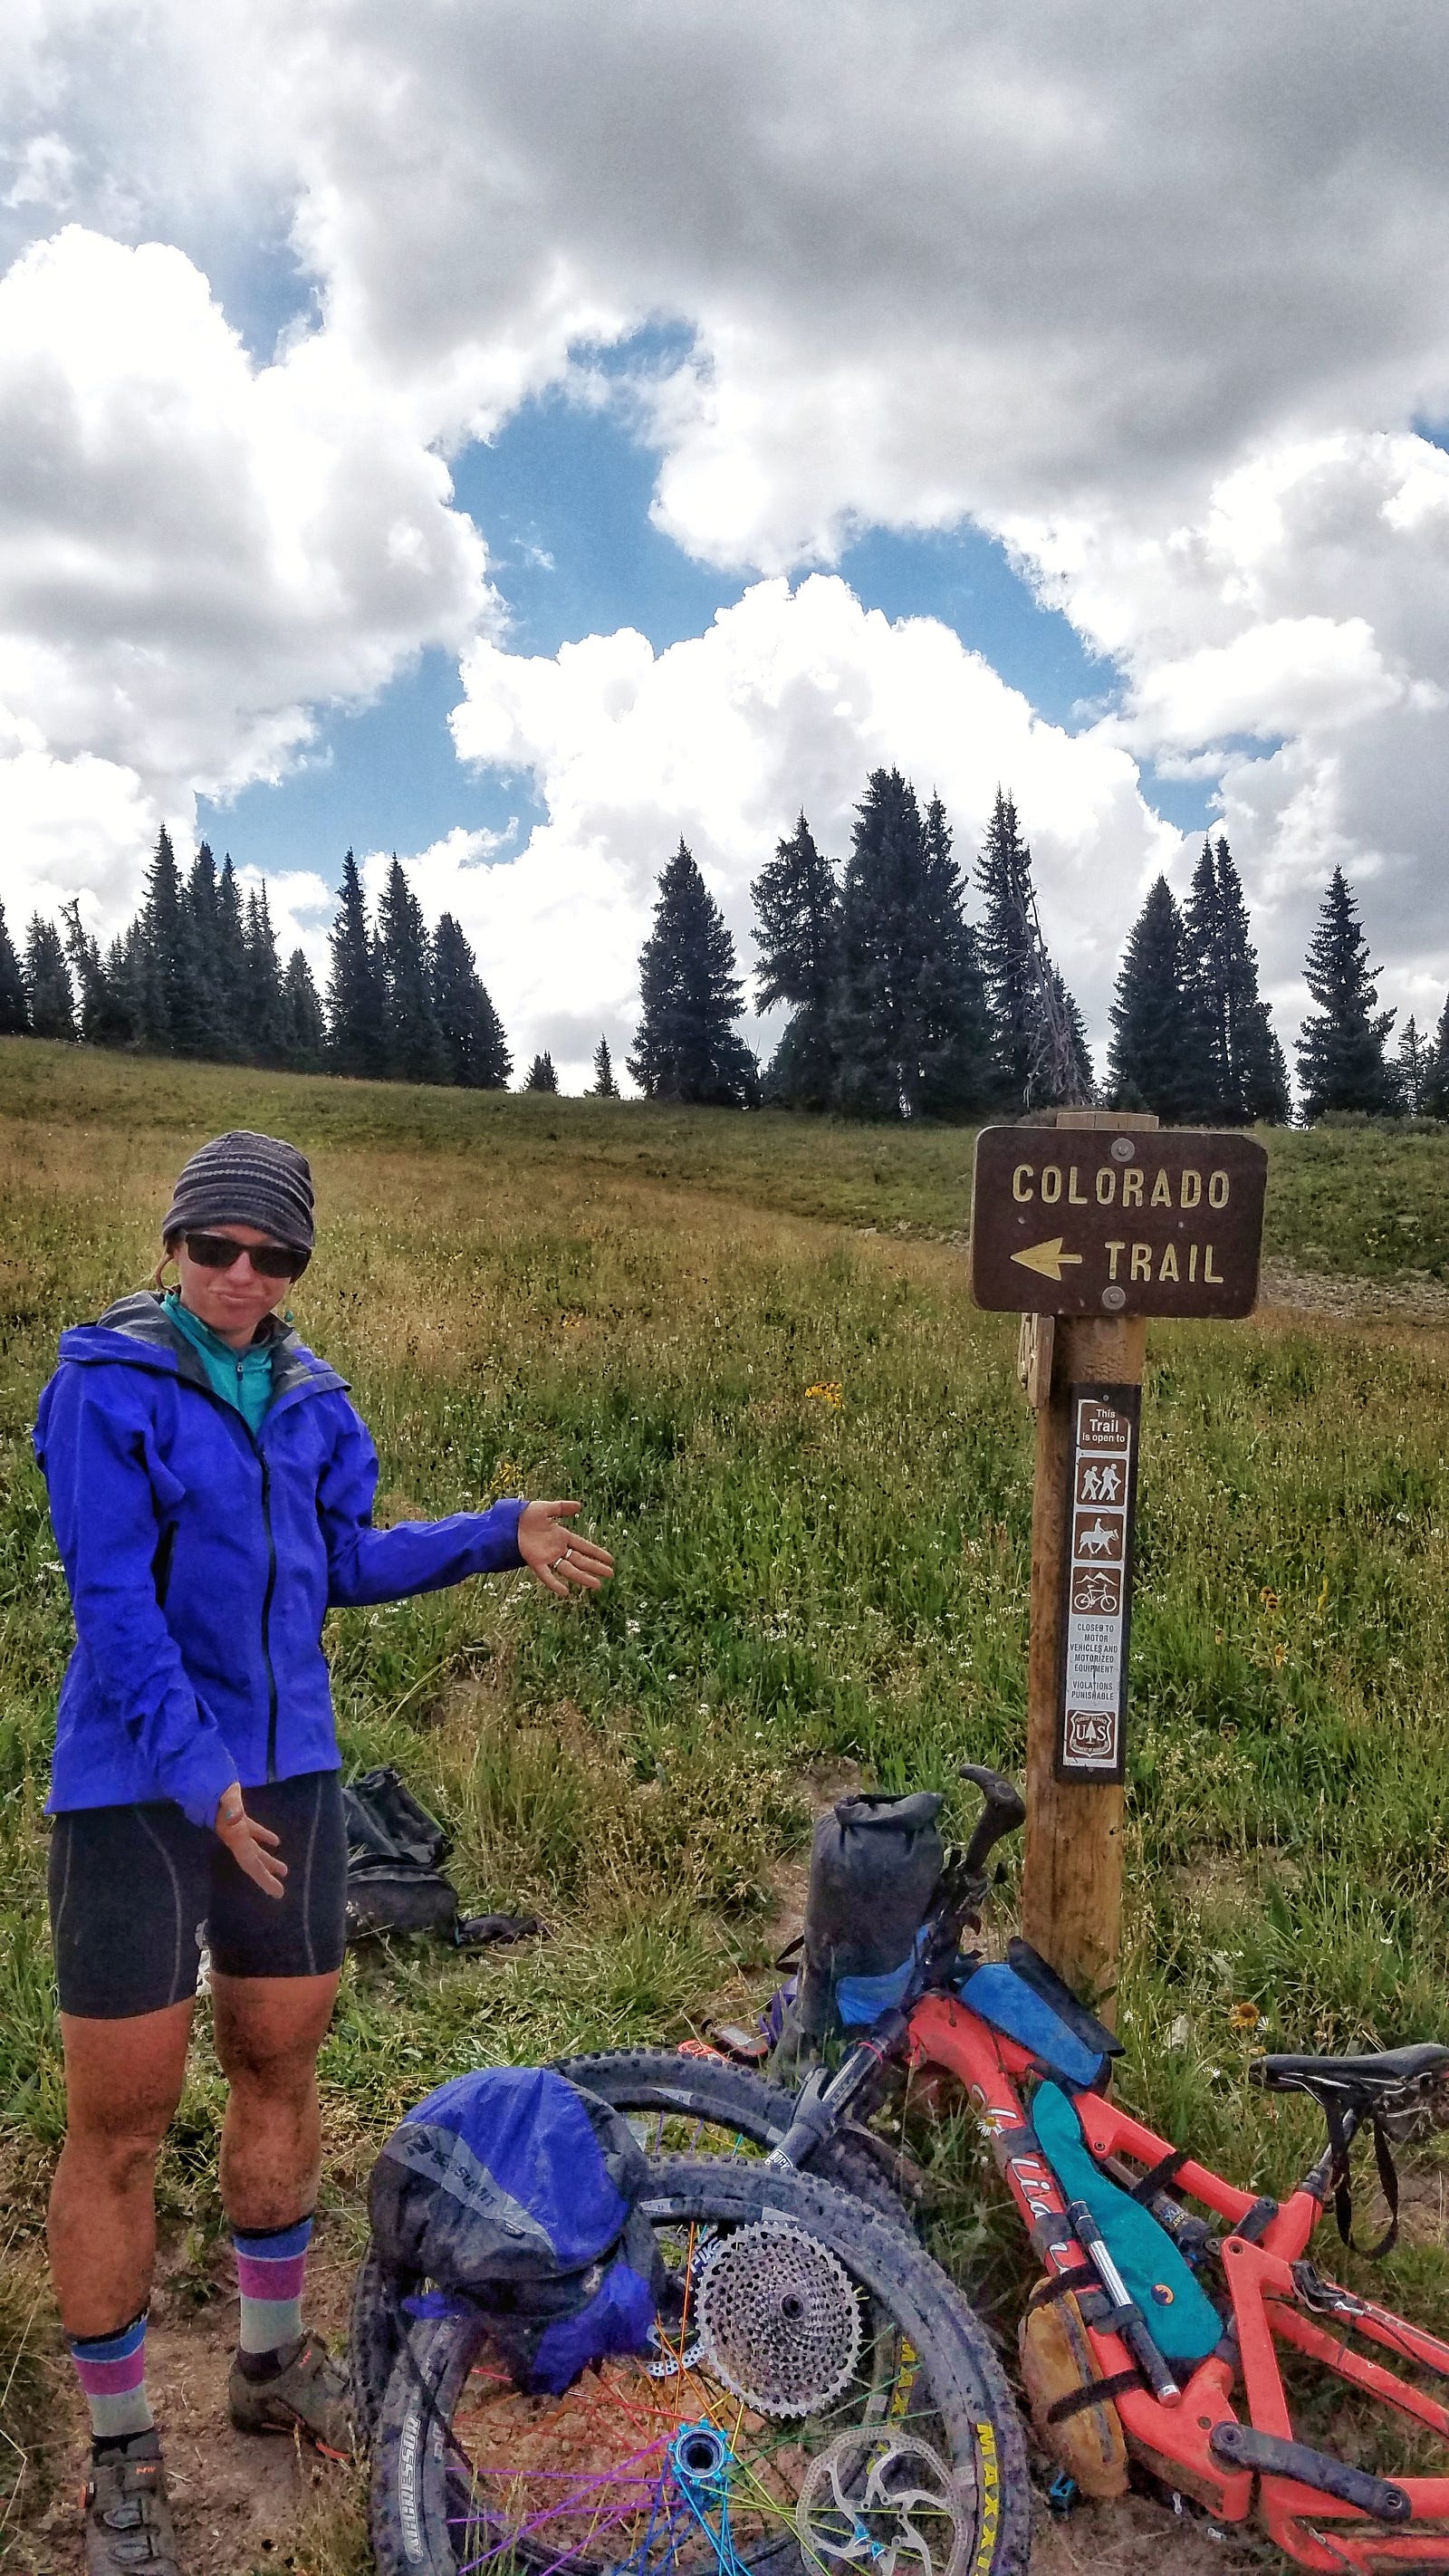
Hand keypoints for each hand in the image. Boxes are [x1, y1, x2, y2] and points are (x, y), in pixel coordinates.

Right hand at [214, 1782, 286, 1898]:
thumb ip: (230, 1807)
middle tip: (280, 1892)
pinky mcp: (238, 1816)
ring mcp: (236, 1827)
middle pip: (252, 1861)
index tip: (277, 1893)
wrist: (202, 1779)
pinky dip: (263, 1836)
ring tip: (283, 1870)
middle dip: (265, 1876)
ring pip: (254, 1848)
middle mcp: (235, 1836)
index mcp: (234, 1836)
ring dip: (267, 1859)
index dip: (263, 1879)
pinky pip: (252, 1830)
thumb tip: (235, 1818)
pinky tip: (275, 1842)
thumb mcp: (224, 1797)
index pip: (250, 1863)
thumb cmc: (213, 1789)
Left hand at [517, 1501, 613, 1598]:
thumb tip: (580, 1506)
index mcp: (562, 1536)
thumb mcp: (547, 1508)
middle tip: (611, 1575)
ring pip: (570, 1570)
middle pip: (581, 1560)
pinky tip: (565, 1592)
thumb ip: (562, 1507)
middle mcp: (558, 1549)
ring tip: (597, 1585)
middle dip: (596, 1567)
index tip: (610, 1560)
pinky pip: (547, 1575)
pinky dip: (555, 1584)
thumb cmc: (526, 1514)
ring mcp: (548, 1557)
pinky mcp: (536, 1562)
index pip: (584, 1546)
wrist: (509, 1521)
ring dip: (583, 1577)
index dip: (597, 1553)